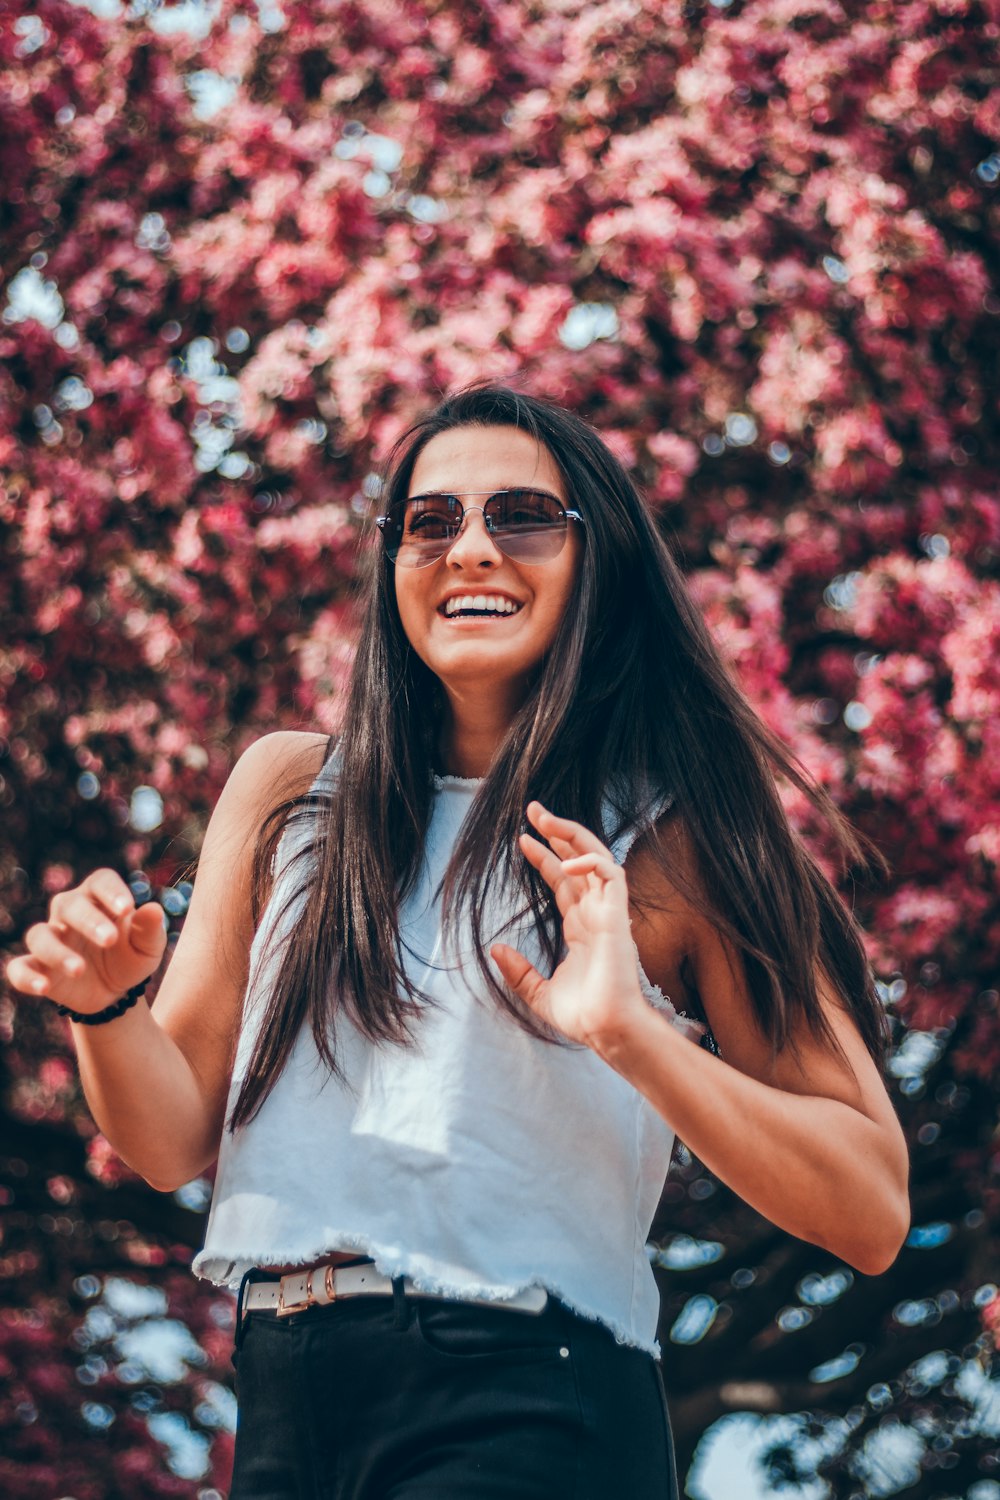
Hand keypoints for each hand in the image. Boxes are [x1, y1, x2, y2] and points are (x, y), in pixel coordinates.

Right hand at [6, 870, 165, 1014]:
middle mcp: (69, 914)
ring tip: (80, 970)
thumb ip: (150, 929)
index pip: (100, 881)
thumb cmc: (131, 958)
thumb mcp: (147, 947)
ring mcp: (51, 940)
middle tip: (110, 940)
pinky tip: (43, 987)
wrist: (115, 992)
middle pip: (69, 905)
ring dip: (57, 952)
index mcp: (99, 899)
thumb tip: (154, 909)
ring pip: (40, 935)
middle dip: (88, 921)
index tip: (127, 908)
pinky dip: (26, 977)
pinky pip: (19, 968)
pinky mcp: (37, 967)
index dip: (112, 891)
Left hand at [490, 801, 646, 1049]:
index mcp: (582, 927)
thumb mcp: (539, 993)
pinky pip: (610, 873)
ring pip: (596, 857)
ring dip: (572, 834)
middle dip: (559, 833)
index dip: (545, 858)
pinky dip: (589, 861)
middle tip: (533, 810)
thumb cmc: (583, 1017)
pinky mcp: (618, 915)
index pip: (564, 881)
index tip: (522, 840)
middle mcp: (596, 913)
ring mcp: (608, 911)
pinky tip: (565, 862)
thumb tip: (495, 950)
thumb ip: (519, 972)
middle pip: (580, 860)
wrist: (606, 1030)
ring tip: (544, 818)